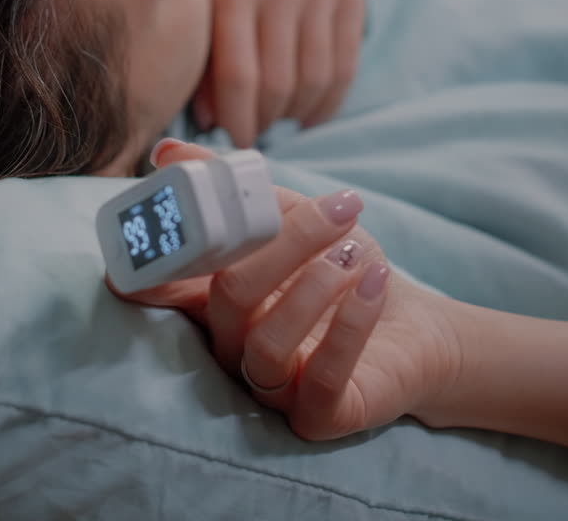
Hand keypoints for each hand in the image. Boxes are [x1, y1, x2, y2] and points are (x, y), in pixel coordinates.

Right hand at [108, 140, 465, 440]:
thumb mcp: (292, 217)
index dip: (153, 255)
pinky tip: (374, 281)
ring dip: (315, 287)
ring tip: (355, 252)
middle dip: (282, 246)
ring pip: (266, 342)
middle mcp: (230, 347)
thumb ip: (237, 190)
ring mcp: (269, 387)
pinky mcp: (316, 416)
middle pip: (228, 297)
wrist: (414, 327)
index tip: (176, 214)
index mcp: (211, 300)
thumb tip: (168, 150)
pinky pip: (321, 377)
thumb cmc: (341, 268)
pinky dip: (351, 323)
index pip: (158, 287)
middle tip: (336, 211)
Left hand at [195, 0, 365, 147]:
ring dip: (292, 115)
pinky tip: (303, 113)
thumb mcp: (197, 14)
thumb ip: (199, 62)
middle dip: (262, 121)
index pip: (238, 74)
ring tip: (273, 120)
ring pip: (315, 81)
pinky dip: (324, 104)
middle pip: (278, 83)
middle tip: (250, 134)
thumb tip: (210, 123)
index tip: (231, 143)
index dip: (235, 120)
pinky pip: (344, 69)